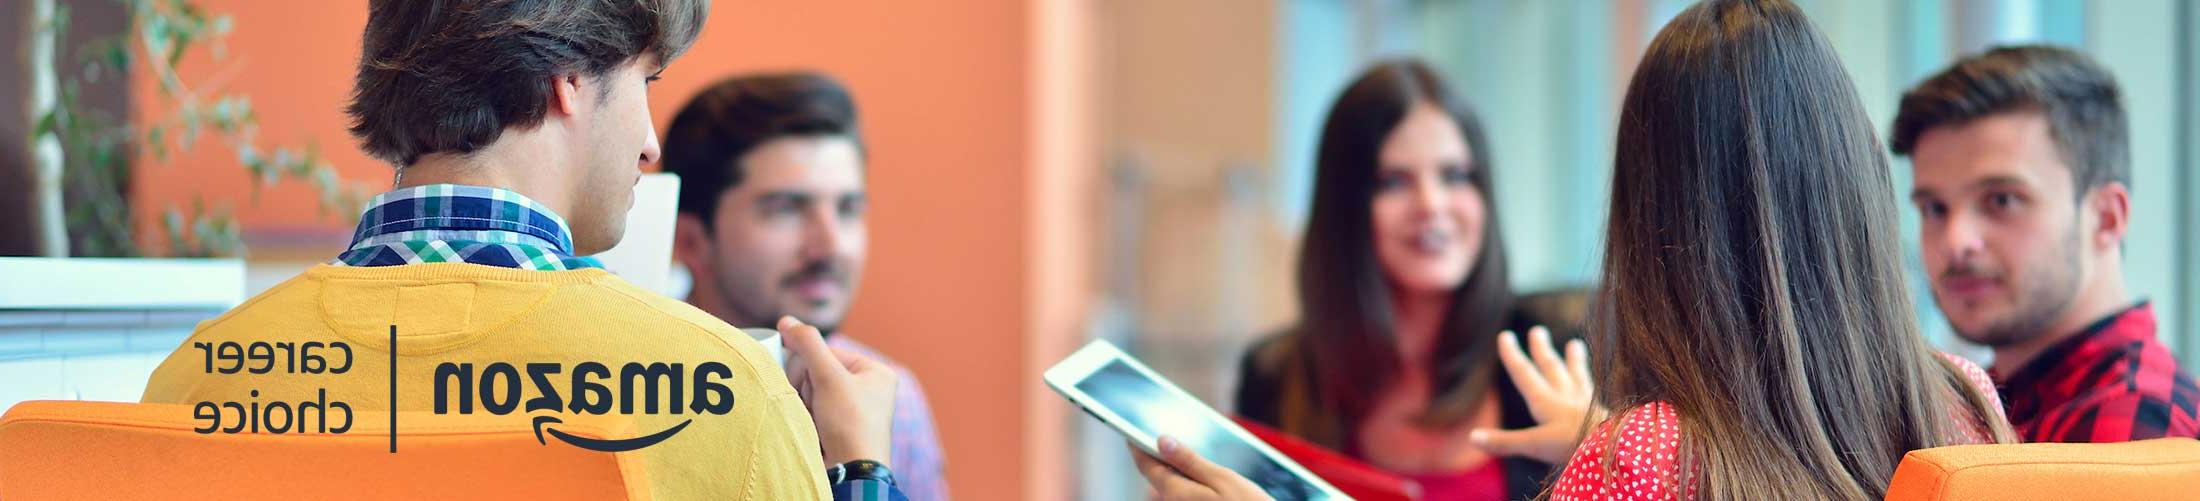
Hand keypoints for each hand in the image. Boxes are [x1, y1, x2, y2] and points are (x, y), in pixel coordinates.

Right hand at [779, 316, 897, 466]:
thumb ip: (808, 345)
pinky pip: (811, 412)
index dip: (809, 365)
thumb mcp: (830, 377)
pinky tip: (813, 429)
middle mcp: (866, 389)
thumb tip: (786, 322)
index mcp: (875, 372)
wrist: (851, 473)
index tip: (805, 383)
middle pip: (817, 372)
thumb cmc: (851, 425)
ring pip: (811, 393)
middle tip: (814, 405)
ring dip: (804, 404)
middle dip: (807, 388)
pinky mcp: (838, 429)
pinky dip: (806, 418)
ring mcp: (852, 411)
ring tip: (815, 421)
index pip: (827, 352)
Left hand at [1129, 436, 1272, 500]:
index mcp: (1176, 493)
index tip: (1129, 431)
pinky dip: (1185, 482)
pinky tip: (1198, 475)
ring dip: (1173, 470)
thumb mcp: (1220, 478)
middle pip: (1157, 477)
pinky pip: (1183, 495)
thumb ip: (1189, 460)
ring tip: (1181, 453)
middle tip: (1158, 437)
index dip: (1137, 446)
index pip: (1146, 466)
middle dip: (1157, 458)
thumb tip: (1161, 441)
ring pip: (1170, 487)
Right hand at [1469, 326, 1603, 463]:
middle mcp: (1566, 398)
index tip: (1505, 336)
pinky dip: (1595, 385)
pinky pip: (1597, 394)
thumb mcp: (1534, 446)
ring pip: (1577, 377)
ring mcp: (1588, 404)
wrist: (1615, 448)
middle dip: (1542, 351)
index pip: (1525, 374)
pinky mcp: (1606, 414)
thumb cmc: (1573, 447)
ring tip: (1575, 345)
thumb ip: (1504, 442)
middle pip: (1551, 369)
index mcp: (1546, 403)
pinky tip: (1597, 383)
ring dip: (1574, 361)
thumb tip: (1472, 437)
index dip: (1513, 356)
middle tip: (1537, 331)